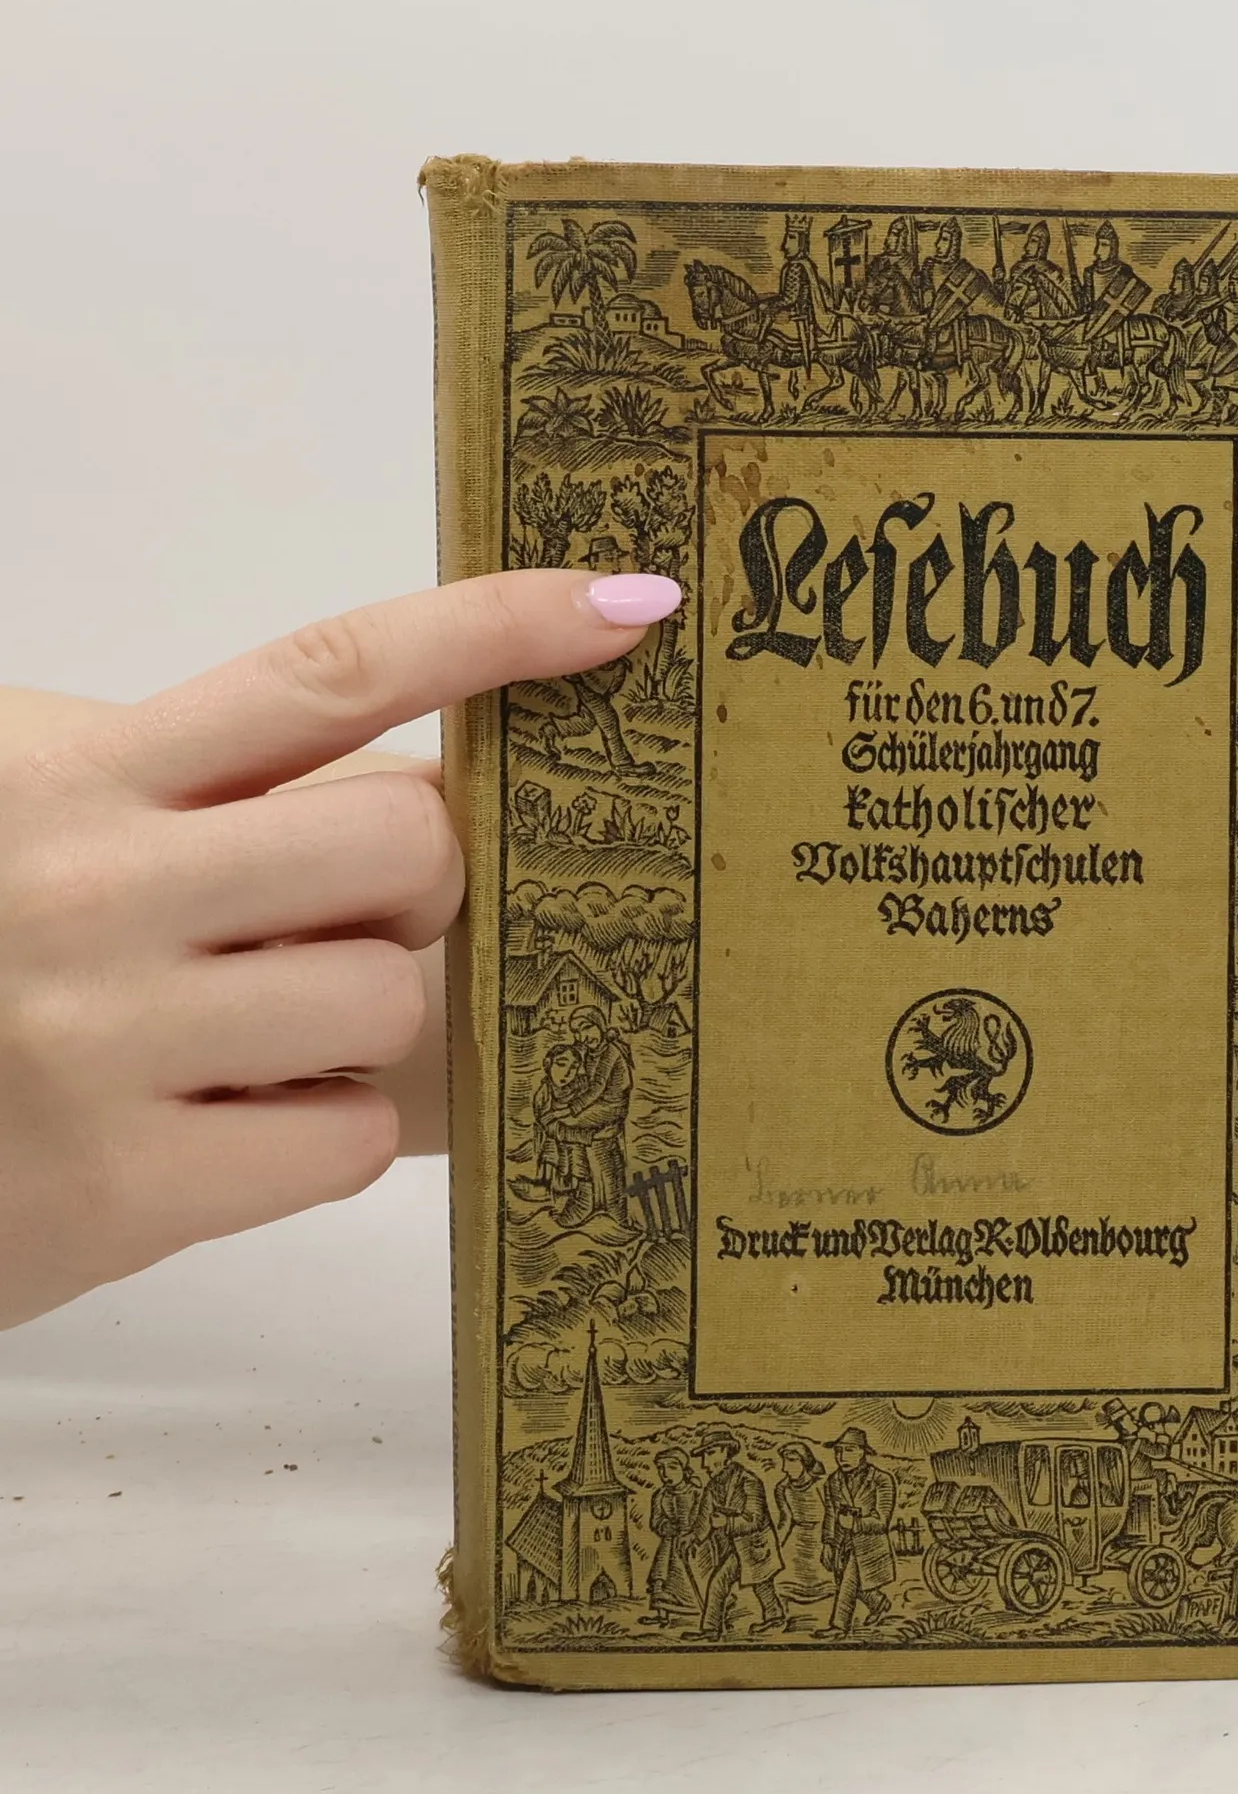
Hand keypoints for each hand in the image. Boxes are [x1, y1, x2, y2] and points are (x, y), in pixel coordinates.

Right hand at [0, 568, 680, 1327]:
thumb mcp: (32, 808)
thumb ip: (195, 779)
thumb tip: (417, 768)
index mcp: (80, 773)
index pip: (329, 669)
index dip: (492, 629)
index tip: (622, 605)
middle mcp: (90, 886)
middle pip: (405, 842)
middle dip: (415, 887)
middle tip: (341, 921)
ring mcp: (101, 1039)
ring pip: (389, 995)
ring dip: (359, 1020)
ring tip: (252, 1037)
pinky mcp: (119, 1188)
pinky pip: (348, 1135)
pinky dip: (326, 1131)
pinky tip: (236, 1127)